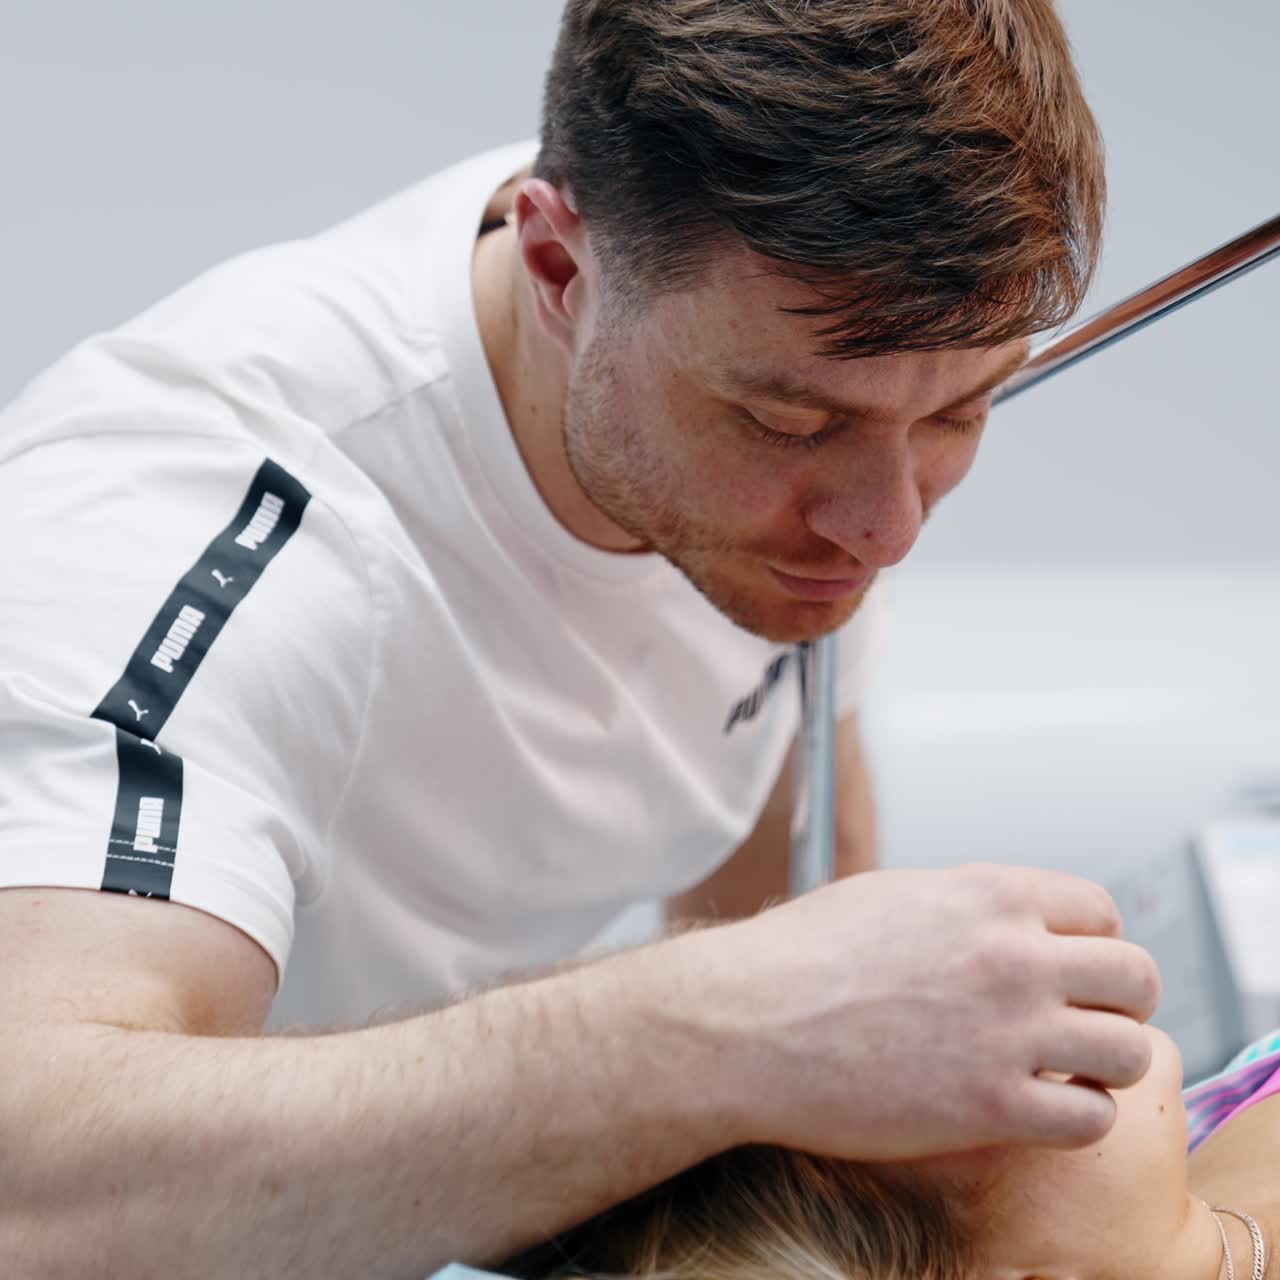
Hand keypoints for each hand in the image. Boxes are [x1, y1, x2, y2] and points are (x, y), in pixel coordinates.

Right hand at [673, 862, 1160, 1158]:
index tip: (1074, 966)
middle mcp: (1013, 957)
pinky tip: (1034, 1109)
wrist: (745, 1022)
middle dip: (1119, 1000)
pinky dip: (1074, 1117)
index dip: (1093, 940)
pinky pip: (1091, 1119)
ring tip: (1065, 1071)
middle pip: (1136, 976)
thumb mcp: (888, 896)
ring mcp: (1009, 1033)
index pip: (1100, 908)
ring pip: (1131, 1051)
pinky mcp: (993, 1108)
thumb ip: (962, 907)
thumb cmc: (797, 957)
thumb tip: (996, 922)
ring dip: (1104, 1063)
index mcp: (986, 894)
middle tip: (1086, 1020)